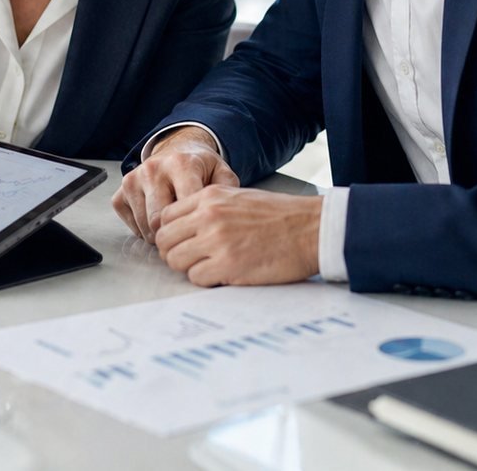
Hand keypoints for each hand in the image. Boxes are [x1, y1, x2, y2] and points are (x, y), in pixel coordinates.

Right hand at [112, 127, 237, 242]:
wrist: (177, 150)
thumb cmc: (200, 167)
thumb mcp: (221, 173)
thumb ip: (227, 193)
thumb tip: (221, 216)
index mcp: (180, 164)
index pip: (183, 206)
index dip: (194, 225)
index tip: (202, 232)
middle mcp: (153, 169)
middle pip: (159, 220)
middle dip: (174, 234)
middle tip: (186, 235)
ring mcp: (133, 180)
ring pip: (144, 226)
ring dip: (160, 234)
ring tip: (174, 226)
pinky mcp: (120, 192)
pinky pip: (130, 224)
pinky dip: (144, 230)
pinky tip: (158, 219)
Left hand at [155, 188, 321, 285]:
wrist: (311, 229)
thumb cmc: (281, 216)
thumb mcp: (239, 197)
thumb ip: (209, 208)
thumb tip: (185, 228)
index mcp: (210, 197)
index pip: (166, 216)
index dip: (172, 233)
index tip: (183, 242)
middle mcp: (209, 216)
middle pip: (164, 239)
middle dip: (174, 252)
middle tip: (192, 259)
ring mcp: (217, 240)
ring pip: (175, 260)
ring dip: (189, 267)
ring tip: (209, 267)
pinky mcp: (228, 265)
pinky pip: (196, 277)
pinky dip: (206, 280)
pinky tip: (224, 274)